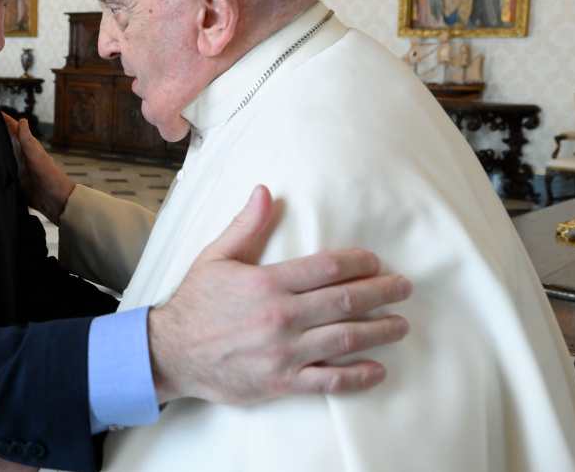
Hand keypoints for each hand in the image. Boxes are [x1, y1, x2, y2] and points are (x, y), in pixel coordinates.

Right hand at [2, 113, 74, 223]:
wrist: (57, 203)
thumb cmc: (52, 179)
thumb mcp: (37, 158)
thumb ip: (28, 142)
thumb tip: (22, 120)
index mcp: (28, 148)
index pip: (13, 129)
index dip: (4, 120)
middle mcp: (21, 157)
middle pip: (5, 142)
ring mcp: (18, 170)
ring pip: (2, 158)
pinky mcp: (15, 183)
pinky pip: (2, 174)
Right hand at [148, 185, 411, 403]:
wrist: (170, 353)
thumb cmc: (195, 303)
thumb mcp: (214, 257)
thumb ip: (244, 226)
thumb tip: (265, 191)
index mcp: (266, 283)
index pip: (325, 267)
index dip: (357, 262)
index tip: (375, 261)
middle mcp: (280, 317)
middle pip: (344, 301)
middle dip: (381, 292)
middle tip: (404, 287)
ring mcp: (283, 352)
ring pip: (344, 339)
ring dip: (379, 330)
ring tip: (400, 324)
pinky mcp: (281, 382)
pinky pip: (328, 381)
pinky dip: (357, 376)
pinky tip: (377, 369)